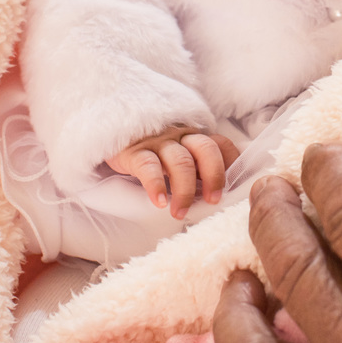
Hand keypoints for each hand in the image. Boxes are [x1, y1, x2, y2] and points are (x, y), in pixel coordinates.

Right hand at [105, 127, 238, 218]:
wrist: (110, 131)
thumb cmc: (150, 149)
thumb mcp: (176, 151)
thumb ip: (195, 165)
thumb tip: (215, 193)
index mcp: (193, 136)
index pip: (221, 144)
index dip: (230, 164)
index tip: (231, 188)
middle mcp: (179, 136)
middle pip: (205, 149)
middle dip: (214, 176)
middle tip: (212, 201)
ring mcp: (157, 142)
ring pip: (180, 161)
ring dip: (184, 190)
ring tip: (180, 212)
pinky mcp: (134, 151)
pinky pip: (148, 166)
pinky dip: (155, 185)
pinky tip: (158, 202)